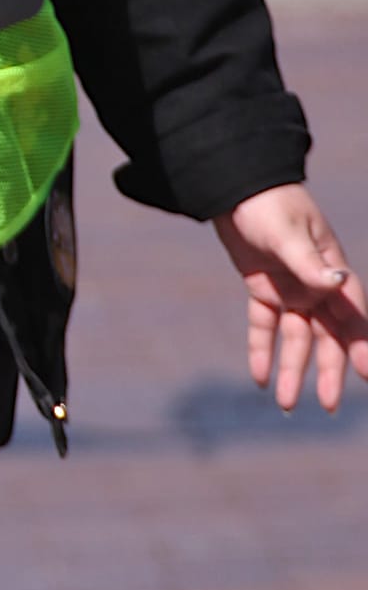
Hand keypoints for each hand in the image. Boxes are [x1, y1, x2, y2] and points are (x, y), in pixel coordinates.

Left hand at [212, 184, 367, 412]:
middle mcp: (315, 284)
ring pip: (297, 337)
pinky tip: (260, 377)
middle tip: (330, 406)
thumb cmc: (267, 202)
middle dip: (330, 369)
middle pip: (328, 335)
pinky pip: (265, 326)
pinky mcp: (263, 288)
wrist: (234, 183)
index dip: (362, 344)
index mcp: (330, 269)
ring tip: (287, 403)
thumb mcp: (286, 231)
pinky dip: (262, 350)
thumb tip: (337, 282)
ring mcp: (290, 288)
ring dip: (293, 369)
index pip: (353, 313)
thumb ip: (308, 262)